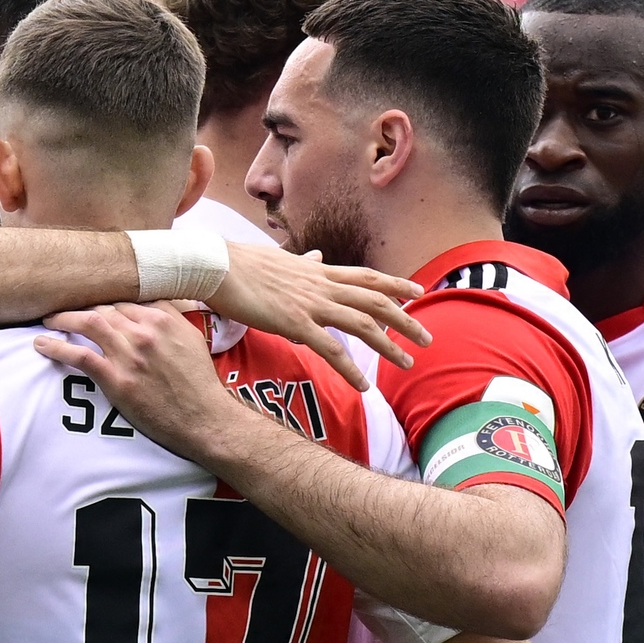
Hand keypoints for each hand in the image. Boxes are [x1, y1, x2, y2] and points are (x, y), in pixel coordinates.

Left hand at [33, 304, 250, 461]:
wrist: (205, 418)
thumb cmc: (200, 384)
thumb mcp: (192, 340)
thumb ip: (171, 320)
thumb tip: (153, 309)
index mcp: (164, 319)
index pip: (125, 300)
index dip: (105, 302)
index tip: (92, 306)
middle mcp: (145, 330)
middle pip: (105, 308)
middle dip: (82, 308)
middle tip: (65, 312)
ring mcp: (130, 353)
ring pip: (89, 323)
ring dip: (63, 319)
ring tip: (48, 321)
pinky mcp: (117, 378)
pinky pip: (80, 355)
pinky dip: (57, 346)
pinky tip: (42, 345)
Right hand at [206, 250, 425, 379]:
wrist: (216, 265)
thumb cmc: (240, 264)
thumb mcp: (279, 260)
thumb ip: (302, 263)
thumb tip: (315, 256)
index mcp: (318, 270)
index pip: (366, 277)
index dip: (394, 284)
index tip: (418, 292)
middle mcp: (322, 285)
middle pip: (375, 302)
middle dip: (405, 320)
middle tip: (427, 339)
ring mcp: (311, 304)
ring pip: (362, 324)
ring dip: (388, 346)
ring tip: (407, 364)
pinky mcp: (294, 323)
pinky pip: (330, 349)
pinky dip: (350, 369)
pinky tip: (363, 386)